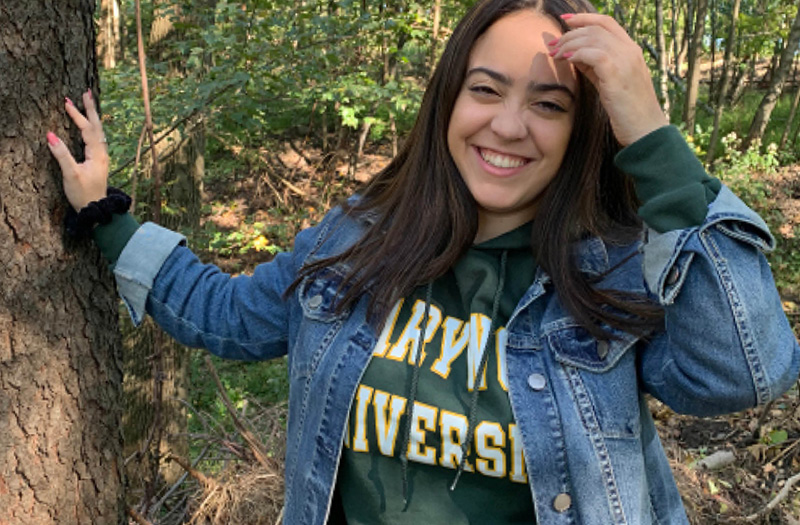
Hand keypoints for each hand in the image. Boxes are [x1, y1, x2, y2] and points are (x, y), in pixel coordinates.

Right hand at [47, 90, 108, 210]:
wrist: (97, 209)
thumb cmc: (84, 194)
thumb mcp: (71, 175)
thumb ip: (61, 154)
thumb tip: (50, 135)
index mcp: (97, 154)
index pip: (87, 129)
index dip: (77, 115)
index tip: (67, 102)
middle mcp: (102, 153)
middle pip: (97, 126)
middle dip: (90, 109)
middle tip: (86, 93)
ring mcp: (101, 157)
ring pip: (98, 132)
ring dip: (92, 117)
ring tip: (88, 103)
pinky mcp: (98, 161)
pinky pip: (96, 138)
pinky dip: (92, 127)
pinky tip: (89, 125)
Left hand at [548, 14, 667, 145]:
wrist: (644, 130)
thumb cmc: (627, 110)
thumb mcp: (609, 82)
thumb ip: (595, 67)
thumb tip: (573, 55)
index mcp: (631, 50)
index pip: (606, 22)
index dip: (584, 18)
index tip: (564, 21)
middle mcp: (630, 50)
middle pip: (595, 28)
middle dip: (570, 33)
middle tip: (552, 44)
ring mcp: (625, 60)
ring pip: (592, 38)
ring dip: (569, 44)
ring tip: (554, 54)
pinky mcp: (617, 73)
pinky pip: (592, 53)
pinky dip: (576, 54)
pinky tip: (566, 60)